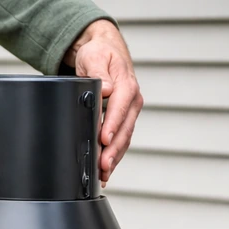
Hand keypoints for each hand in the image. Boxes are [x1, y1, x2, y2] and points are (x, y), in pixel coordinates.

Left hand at [64, 19, 141, 183]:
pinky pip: (121, 141)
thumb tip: (107, 88)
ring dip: (115, 158)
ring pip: (124, 140)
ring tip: (104, 174)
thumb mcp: (96, 56)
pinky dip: (114, 157)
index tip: (104, 140)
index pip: (119, 109)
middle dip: (114, 150)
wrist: (107, 52)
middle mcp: (132, 102)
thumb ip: (100, 71)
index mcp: (126, 85)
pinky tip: (106, 171)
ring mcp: (130, 113)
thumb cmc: (100, 54)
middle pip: (124, 130)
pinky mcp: (125, 121)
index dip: (112, 125)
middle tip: (103, 166)